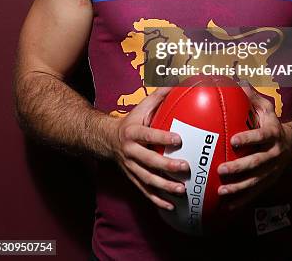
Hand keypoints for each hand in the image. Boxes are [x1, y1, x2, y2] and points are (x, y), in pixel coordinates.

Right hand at [112, 88, 189, 210]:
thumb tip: (177, 85)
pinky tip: (170, 206)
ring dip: (164, 186)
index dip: (162, 137)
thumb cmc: (131, 121)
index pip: (148, 135)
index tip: (179, 139)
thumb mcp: (141, 107)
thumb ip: (158, 97)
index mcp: (133, 132)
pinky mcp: (132, 178)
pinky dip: (156, 200)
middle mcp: (130, 151)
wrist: (107, 139)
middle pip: (148, 161)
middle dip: (166, 166)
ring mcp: (130, 167)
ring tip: (181, 190)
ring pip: (147, 179)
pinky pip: (144, 191)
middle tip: (185, 167)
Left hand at [217, 84, 291, 211]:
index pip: (261, 136)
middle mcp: (274, 154)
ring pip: (256, 182)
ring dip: (239, 188)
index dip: (249, 138)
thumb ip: (252, 97)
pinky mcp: (269, 182)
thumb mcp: (266, 108)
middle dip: (240, 168)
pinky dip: (242, 200)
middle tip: (222, 170)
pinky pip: (255, 193)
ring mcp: (272, 170)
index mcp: (273, 134)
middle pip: (258, 163)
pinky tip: (227, 205)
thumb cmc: (273, 123)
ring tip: (221, 191)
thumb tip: (236, 82)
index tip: (234, 140)